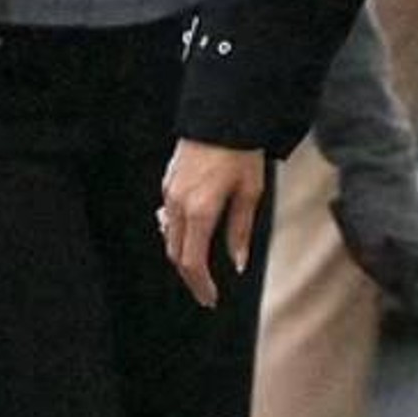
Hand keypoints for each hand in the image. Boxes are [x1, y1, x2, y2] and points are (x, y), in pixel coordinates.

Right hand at [160, 140, 265, 306]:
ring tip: (200, 272)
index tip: (211, 299)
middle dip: (191, 278)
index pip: (192, 262)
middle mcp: (178, 205)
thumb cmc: (242, 154)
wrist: (222, 116)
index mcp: (200, 211)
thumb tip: (237, 263)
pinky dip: (177, 236)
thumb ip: (240, 231)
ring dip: (182, 257)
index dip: (201, 285)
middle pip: (177, 254)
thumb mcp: (250, 193)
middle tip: (206, 293)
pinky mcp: (168, 183)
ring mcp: (169, 193)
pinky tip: (188, 240)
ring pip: (169, 238)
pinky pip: (168, 218)